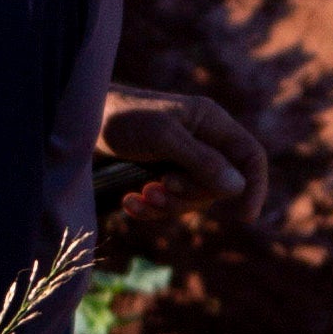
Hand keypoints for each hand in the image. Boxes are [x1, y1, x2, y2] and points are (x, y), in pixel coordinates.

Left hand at [99, 88, 272, 230]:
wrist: (78, 119)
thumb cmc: (121, 118)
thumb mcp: (163, 137)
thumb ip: (202, 161)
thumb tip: (237, 186)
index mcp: (210, 122)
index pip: (250, 156)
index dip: (254, 185)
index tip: (244, 215)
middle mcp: (200, 141)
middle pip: (219, 186)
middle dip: (191, 195)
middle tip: (163, 185)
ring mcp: (179, 160)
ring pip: (192, 199)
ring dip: (168, 204)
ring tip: (141, 195)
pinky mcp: (156, 176)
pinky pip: (168, 204)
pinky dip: (150, 208)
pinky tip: (129, 202)